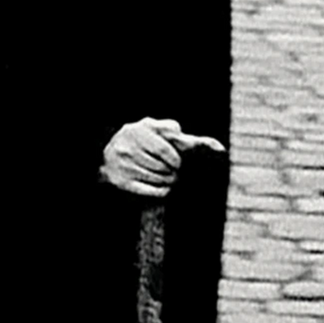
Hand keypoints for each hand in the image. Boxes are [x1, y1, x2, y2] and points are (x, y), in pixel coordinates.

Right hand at [100, 115, 224, 198]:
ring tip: (169, 179)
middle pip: (162, 167)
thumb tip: (220, 148)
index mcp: (140, 130)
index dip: (176, 160)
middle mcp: (128, 147)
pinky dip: (161, 192)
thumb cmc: (141, 140)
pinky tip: (164, 189)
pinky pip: (149, 191)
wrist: (103, 154)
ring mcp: (123, 165)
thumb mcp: (158, 131)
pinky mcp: (121, 182)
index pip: (165, 150)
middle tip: (174, 173)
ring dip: (168, 182)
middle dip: (173, 172)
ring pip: (158, 180)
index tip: (178, 163)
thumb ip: (185, 137)